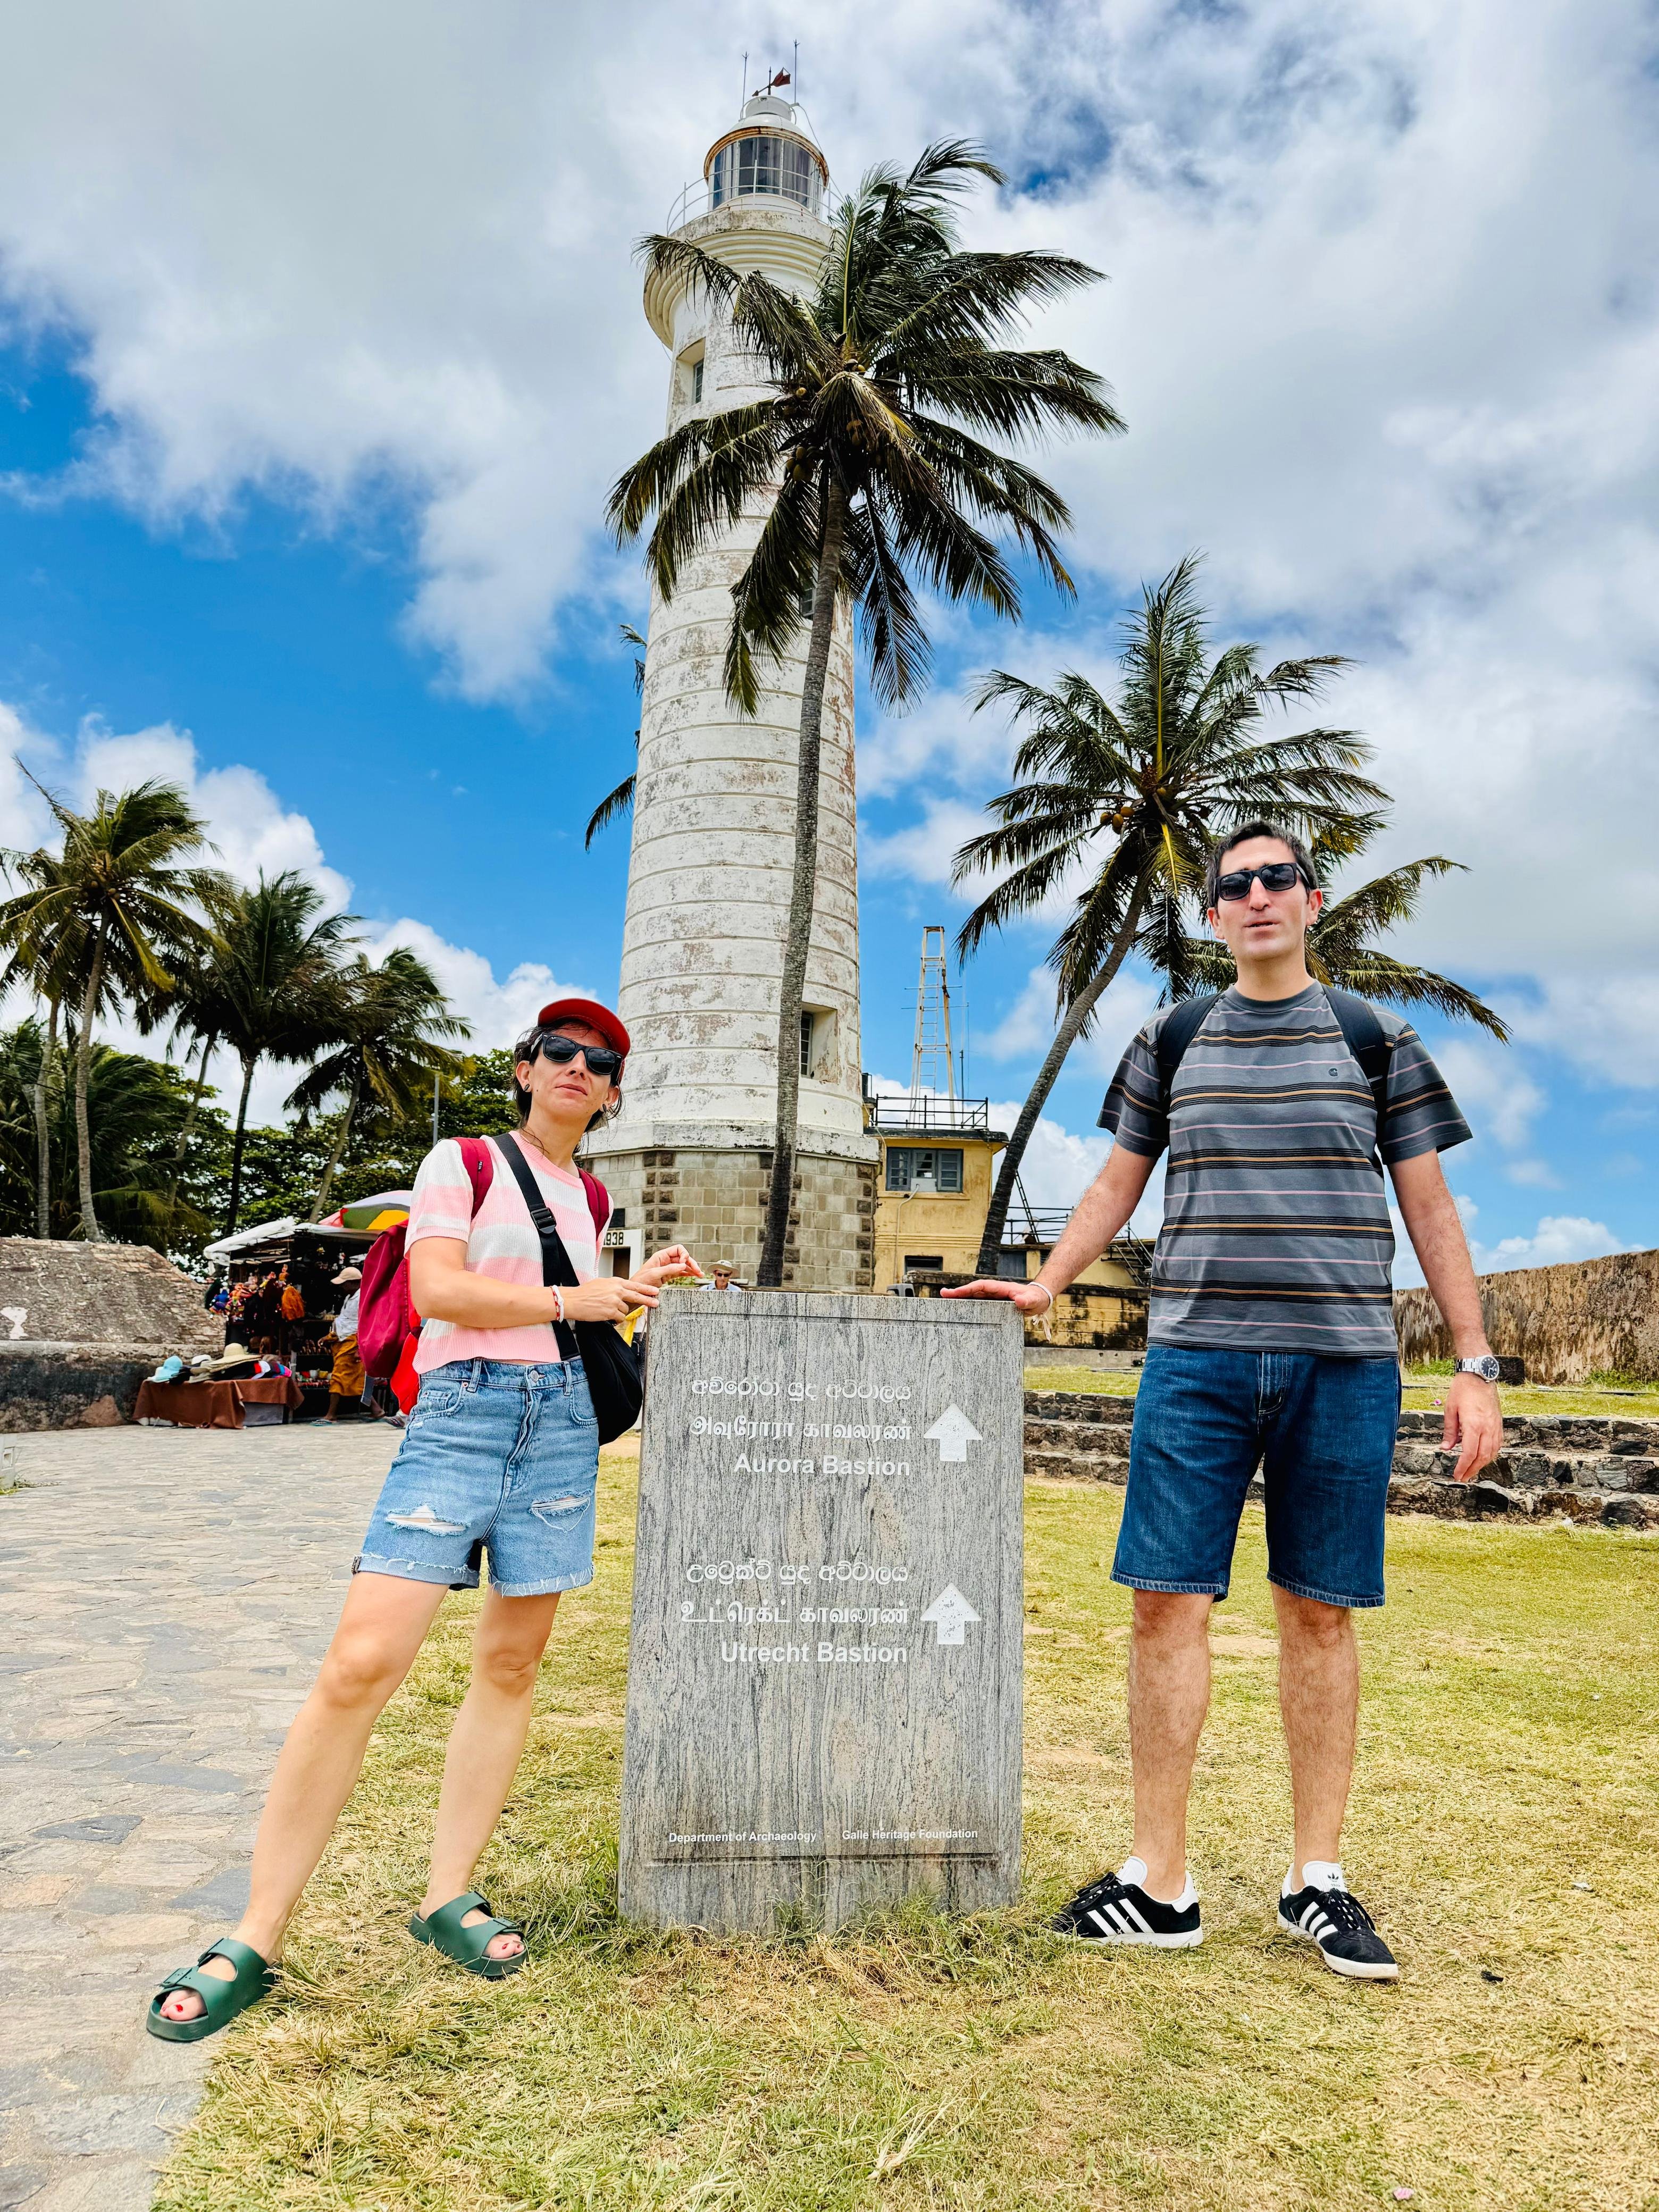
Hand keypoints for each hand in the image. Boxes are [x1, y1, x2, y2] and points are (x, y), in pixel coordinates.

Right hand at [559, 1278, 646, 1322]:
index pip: (635, 1285)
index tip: (654, 1291)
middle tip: (656, 1302)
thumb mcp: (602, 1283)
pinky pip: (619, 1318)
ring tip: (608, 1310)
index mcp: (615, 1282)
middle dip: (648, 1300)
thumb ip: (614, 1286)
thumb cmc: (584, 1292)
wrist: (574, 1300)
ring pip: (626, 1310)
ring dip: (620, 1312)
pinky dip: (615, 1319)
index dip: (646, 1289)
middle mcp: (617, 1290)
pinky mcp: (611, 1312)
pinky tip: (608, 1316)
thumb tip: (622, 1290)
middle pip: (637, 1296)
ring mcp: (615, 1301)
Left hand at [634, 1245, 702, 1288]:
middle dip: (691, 1262)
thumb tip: (683, 1264)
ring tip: (699, 1274)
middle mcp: (665, 1260)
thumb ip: (669, 1268)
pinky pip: (681, 1272)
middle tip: (697, 1270)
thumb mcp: (655, 1273)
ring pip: (683, 1265)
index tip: (684, 1263)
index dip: (684, 1255)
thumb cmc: (641, 1281)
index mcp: (661, 1256)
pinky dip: (688, 1274)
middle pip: (683, 1257)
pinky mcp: (668, 1276)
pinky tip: (693, 1275)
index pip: (678, 1249)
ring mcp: (668, 1268)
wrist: (636, 1292)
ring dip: (692, 1269)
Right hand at [940, 1278, 1054, 1314]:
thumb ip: (1027, 1300)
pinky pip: (979, 1302)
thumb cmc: (1035, 1299)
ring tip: (946, 1300)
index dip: (968, 1289)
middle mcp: (995, 1291)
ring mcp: (994, 1297)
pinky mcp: (995, 1303)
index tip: (956, 1292)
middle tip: (943, 1294)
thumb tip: (1020, 1301)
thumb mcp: (1033, 1300)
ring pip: (974, 1296)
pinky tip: (961, 1309)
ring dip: (961, 1297)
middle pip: (973, 1290)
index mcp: (1001, 1288)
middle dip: (958, 1292)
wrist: (1039, 1299)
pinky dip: (969, 1303)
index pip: (981, 1287)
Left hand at [1444, 1371, 1502, 1482]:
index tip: (1457, 1475)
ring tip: (1472, 1470)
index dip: (1463, 1467)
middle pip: (1482, 1457)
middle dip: (1472, 1470)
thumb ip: (1449, 1431)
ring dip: (1482, 1464)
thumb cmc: (1463, 1389)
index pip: (1469, 1453)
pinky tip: (1484, 1457)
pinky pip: (1498, 1444)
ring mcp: (1495, 1426)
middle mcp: (1487, 1428)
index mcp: (1474, 1425)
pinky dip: (1491, 1454)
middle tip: (1463, 1477)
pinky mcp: (1499, 1423)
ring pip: (1492, 1452)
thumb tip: (1446, 1448)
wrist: (1479, 1375)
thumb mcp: (1450, 1409)